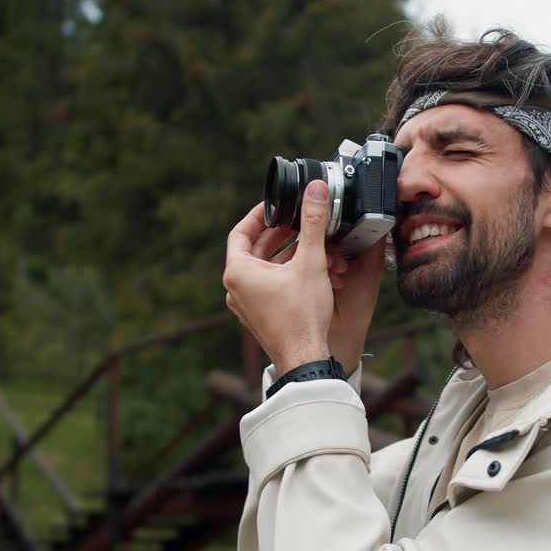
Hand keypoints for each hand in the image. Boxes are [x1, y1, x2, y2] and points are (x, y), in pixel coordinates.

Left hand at [223, 180, 382, 375]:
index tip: (277, 205)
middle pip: (254, 249)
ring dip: (287, 255)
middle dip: (279, 234)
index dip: (259, 215)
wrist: (305, 360)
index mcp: (238, 272)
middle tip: (298, 220)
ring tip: (310, 244)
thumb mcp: (310, 262)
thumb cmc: (303, 316)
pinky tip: (310, 270)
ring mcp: (246, 305)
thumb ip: (312, 223)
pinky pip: (269, 286)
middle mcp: (235, 289)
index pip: (241, 231)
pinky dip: (286, 274)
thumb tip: (314, 191)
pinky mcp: (259, 316)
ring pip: (264, 269)